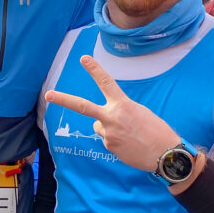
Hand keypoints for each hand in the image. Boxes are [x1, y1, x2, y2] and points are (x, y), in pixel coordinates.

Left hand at [44, 55, 178, 172]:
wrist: (165, 153)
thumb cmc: (155, 130)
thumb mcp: (139, 112)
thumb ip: (119, 111)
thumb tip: (101, 121)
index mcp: (123, 104)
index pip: (106, 82)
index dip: (94, 69)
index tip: (83, 59)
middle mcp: (112, 117)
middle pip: (82, 106)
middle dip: (63, 99)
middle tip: (48, 95)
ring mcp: (108, 133)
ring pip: (98, 126)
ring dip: (109, 129)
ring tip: (128, 135)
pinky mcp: (108, 146)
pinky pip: (106, 139)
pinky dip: (115, 141)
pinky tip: (129, 145)